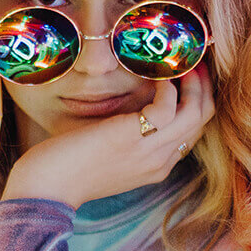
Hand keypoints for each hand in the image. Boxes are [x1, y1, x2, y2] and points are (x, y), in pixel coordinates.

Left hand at [1, 62, 215, 208]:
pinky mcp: (133, 136)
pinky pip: (168, 106)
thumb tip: (136, 111)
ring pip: (196, 113)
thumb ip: (129, 140)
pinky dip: (166, 87)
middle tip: (194, 63)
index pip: (193, 132)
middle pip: (202, 120)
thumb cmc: (68, 168)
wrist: (48, 187)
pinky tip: (154, 77)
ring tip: (182, 64)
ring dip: (193, 83)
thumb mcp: (109, 157)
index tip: (189, 78)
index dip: (196, 101)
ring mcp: (150, 151)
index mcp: (157, 167)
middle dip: (203, 87)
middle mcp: (160, 161)